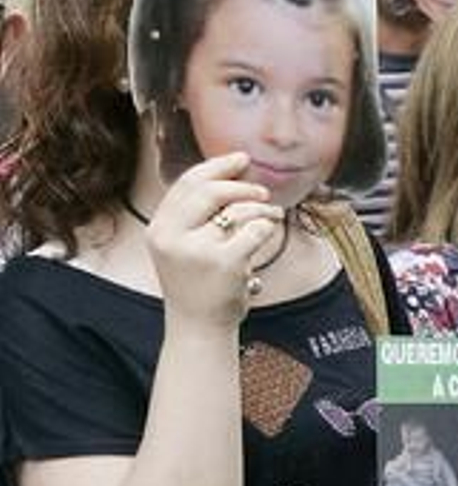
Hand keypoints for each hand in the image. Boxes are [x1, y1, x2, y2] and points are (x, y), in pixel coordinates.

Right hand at [146, 153, 282, 327]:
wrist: (199, 326)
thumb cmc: (197, 282)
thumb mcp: (181, 245)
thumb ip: (195, 214)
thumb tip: (231, 171)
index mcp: (159, 228)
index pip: (187, 184)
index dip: (216, 166)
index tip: (240, 159)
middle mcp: (172, 237)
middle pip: (211, 191)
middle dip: (242, 186)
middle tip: (262, 192)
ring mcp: (197, 250)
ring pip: (238, 210)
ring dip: (262, 209)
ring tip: (271, 215)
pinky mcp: (225, 263)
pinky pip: (256, 230)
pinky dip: (267, 227)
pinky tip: (269, 231)